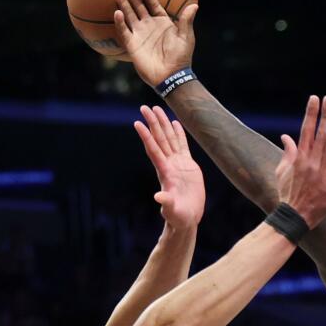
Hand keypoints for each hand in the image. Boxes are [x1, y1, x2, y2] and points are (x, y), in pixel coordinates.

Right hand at [112, 0, 197, 86]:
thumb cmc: (181, 57)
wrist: (172, 76)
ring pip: (129, 16)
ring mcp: (140, 35)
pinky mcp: (132, 45)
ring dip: (123, 4)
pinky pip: (124, 31)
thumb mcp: (186, 37)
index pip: (153, 5)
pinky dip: (120, 23)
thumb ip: (186, 21)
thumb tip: (194, 6)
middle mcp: (149, 27)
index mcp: (162, 23)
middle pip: (138, 7)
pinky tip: (117, 12)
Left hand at [134, 104, 204, 230]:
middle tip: (145, 107)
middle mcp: (169, 165)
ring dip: (163, 124)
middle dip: (153, 123)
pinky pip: (182, 145)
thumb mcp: (172, 210)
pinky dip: (178, 133)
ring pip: (169, 139)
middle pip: (159, 139)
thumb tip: (158, 198)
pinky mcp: (188, 165)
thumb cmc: (179, 216)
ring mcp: (178, 164)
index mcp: (165, 172)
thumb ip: (166, 203)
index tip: (138, 123)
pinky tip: (175, 122)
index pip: (154, 150)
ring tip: (158, 108)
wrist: (187, 217)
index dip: (146, 137)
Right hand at [276, 95, 325, 228]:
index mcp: (299, 158)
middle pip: (320, 134)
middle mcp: (311, 163)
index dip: (311, 113)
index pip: (306, 130)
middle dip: (325, 115)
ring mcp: (323, 173)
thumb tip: (286, 136)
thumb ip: (286, 153)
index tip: (314, 99)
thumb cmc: (288, 194)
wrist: (294, 216)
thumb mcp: (282, 172)